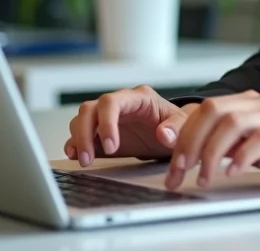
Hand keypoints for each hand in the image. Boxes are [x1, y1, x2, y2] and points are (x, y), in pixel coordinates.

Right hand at [65, 85, 198, 165]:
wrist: (173, 135)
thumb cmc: (177, 126)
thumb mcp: (184, 125)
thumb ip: (176, 127)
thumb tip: (164, 134)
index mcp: (138, 98)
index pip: (112, 102)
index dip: (106, 122)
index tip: (110, 146)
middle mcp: (119, 105)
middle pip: (90, 109)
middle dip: (85, 133)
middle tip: (89, 159)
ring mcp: (107, 118)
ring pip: (82, 120)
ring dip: (78, 140)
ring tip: (85, 161)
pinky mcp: (100, 133)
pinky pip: (80, 133)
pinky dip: (75, 144)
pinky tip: (76, 156)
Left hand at [165, 90, 259, 189]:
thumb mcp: (254, 149)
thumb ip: (226, 143)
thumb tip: (187, 150)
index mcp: (250, 103)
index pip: (205, 109)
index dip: (181, 134)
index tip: (168, 164)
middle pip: (213, 111)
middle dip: (189, 143)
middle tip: (178, 173)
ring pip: (232, 122)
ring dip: (211, 152)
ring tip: (204, 178)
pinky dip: (242, 154)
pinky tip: (234, 171)